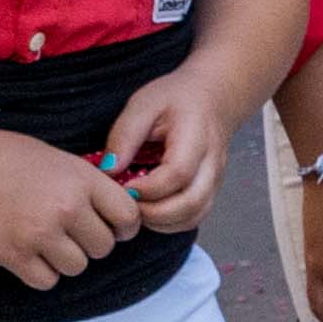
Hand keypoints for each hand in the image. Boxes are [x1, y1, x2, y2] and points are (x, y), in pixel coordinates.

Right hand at [0, 128, 145, 290]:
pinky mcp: (15, 257)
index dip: (124, 225)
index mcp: (80, 179)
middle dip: (92, 242)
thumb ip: (87, 183)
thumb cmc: (4, 157)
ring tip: (48, 240)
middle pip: (104, 247)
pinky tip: (31, 252)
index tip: (115, 226)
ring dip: (67, 259)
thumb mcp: (58, 158)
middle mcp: (66, 208)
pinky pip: (47, 281)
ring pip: (78, 267)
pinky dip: (42, 272)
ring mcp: (40, 235)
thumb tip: (115, 209)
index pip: (127, 215)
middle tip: (72, 231)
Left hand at [102, 68, 240, 235]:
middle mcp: (212, 163)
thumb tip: (108, 171)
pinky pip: (193, 218)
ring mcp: (215, 180)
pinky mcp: (210, 191)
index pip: (178, 173)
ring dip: (161, 222)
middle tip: (127, 204)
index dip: (149, 188)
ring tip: (136, 208)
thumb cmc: (176, 99)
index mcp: (196, 136)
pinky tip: (150, 211)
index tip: (124, 187)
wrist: (212, 98)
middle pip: (191, 203)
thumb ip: (125, 135)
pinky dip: (170, 223)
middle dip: (153, 213)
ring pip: (193, 216)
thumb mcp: (144, 104)